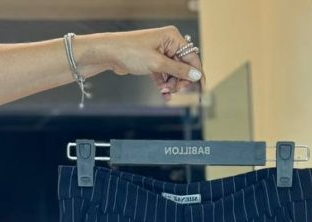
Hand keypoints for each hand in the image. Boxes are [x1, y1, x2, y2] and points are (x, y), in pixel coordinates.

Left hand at [89, 27, 204, 99]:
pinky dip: (165, 85)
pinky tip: (164, 94)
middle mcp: (169, 43)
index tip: (200, 88)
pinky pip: (165, 75)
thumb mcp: (158, 63)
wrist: (111, 54)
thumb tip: (196, 75)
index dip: (196, 73)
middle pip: (184, 66)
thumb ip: (178, 71)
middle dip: (180, 81)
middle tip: (175, 91)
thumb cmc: (131, 52)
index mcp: (172, 37)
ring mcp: (161, 52)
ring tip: (165, 92)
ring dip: (172, 85)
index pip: (192, 56)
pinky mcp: (154, 62)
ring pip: (174, 73)